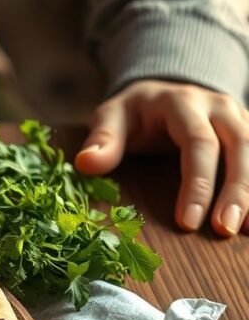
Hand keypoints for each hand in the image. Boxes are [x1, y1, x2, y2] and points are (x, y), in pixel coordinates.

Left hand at [76, 80, 248, 236]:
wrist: (162, 90)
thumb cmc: (134, 112)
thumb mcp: (111, 116)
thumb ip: (102, 139)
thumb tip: (86, 164)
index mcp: (182, 102)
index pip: (197, 143)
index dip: (197, 183)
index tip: (188, 222)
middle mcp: (218, 107)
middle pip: (240, 146)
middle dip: (237, 190)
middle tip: (225, 229)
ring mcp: (240, 117)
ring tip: (248, 229)